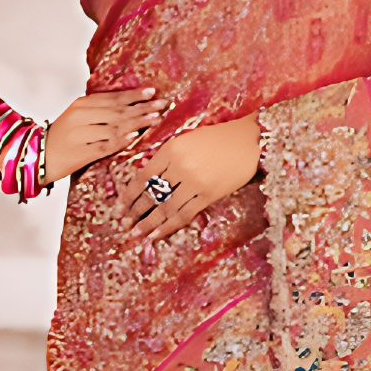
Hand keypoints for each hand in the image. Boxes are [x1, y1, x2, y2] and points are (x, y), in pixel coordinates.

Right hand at [41, 88, 167, 183]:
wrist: (36, 155)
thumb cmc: (61, 137)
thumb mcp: (77, 117)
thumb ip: (99, 110)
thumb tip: (129, 105)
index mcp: (81, 105)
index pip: (113, 98)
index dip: (134, 96)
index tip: (153, 92)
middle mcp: (81, 117)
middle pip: (117, 111)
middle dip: (142, 108)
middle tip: (163, 106)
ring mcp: (80, 135)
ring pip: (114, 127)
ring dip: (137, 123)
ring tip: (155, 119)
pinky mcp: (80, 153)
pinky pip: (105, 146)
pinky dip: (120, 141)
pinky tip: (134, 137)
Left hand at [120, 114, 261, 242]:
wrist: (249, 138)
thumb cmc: (217, 136)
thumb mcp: (186, 139)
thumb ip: (168, 158)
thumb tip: (148, 181)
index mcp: (171, 148)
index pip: (142, 176)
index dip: (129, 194)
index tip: (121, 206)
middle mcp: (179, 165)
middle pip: (151, 193)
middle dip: (135, 211)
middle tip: (124, 224)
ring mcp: (194, 181)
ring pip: (165, 207)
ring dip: (148, 223)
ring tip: (136, 234)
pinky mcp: (209, 194)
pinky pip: (184, 214)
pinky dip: (169, 226)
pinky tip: (158, 234)